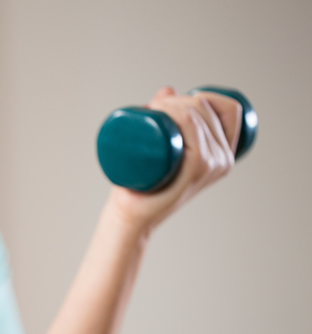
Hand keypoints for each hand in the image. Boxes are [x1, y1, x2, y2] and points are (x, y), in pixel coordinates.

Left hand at [109, 86, 242, 231]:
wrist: (132, 216)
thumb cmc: (144, 184)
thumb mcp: (163, 147)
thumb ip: (168, 118)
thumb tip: (168, 89)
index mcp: (224, 154)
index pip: (228, 109)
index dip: (201, 96)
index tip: (171, 104)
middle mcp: (223, 159)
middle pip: (206, 107)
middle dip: (176, 99)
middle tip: (150, 110)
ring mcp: (211, 165)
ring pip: (195, 114)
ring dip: (171, 103)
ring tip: (149, 112)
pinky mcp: (194, 170)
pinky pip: (193, 130)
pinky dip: (179, 113)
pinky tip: (162, 110)